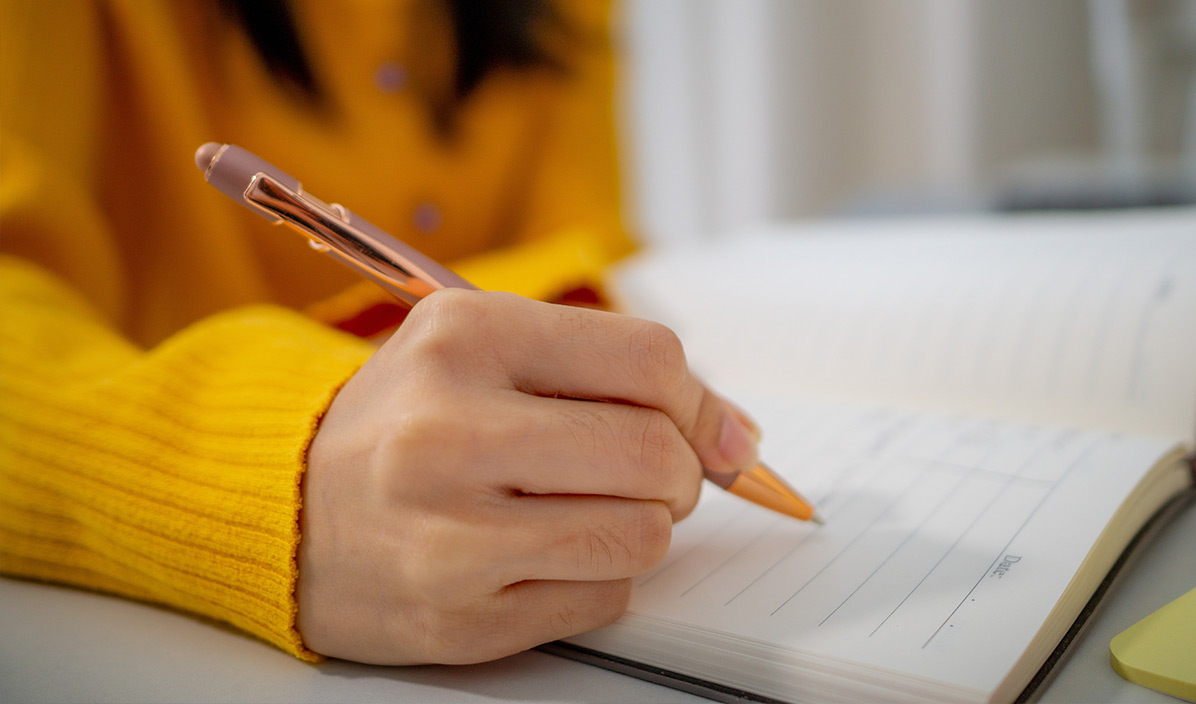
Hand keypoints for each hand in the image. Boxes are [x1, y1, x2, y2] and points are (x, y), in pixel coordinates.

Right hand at [296, 289, 760, 664]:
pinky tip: (545, 554)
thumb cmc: (405, 421)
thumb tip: (736, 435)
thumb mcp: (485, 348)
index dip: (702, 401)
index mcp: (463, 339)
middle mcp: (447, 432)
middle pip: (655, 454)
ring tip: (591, 510)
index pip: (648, 360)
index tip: (713, 430)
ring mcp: (449, 534)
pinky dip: (600, 576)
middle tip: (652, 473)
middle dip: (681, 471)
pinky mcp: (458, 616)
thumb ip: (608, 370)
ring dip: (643, 525)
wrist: (286, 507)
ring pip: (643, 534)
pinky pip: (604, 598)